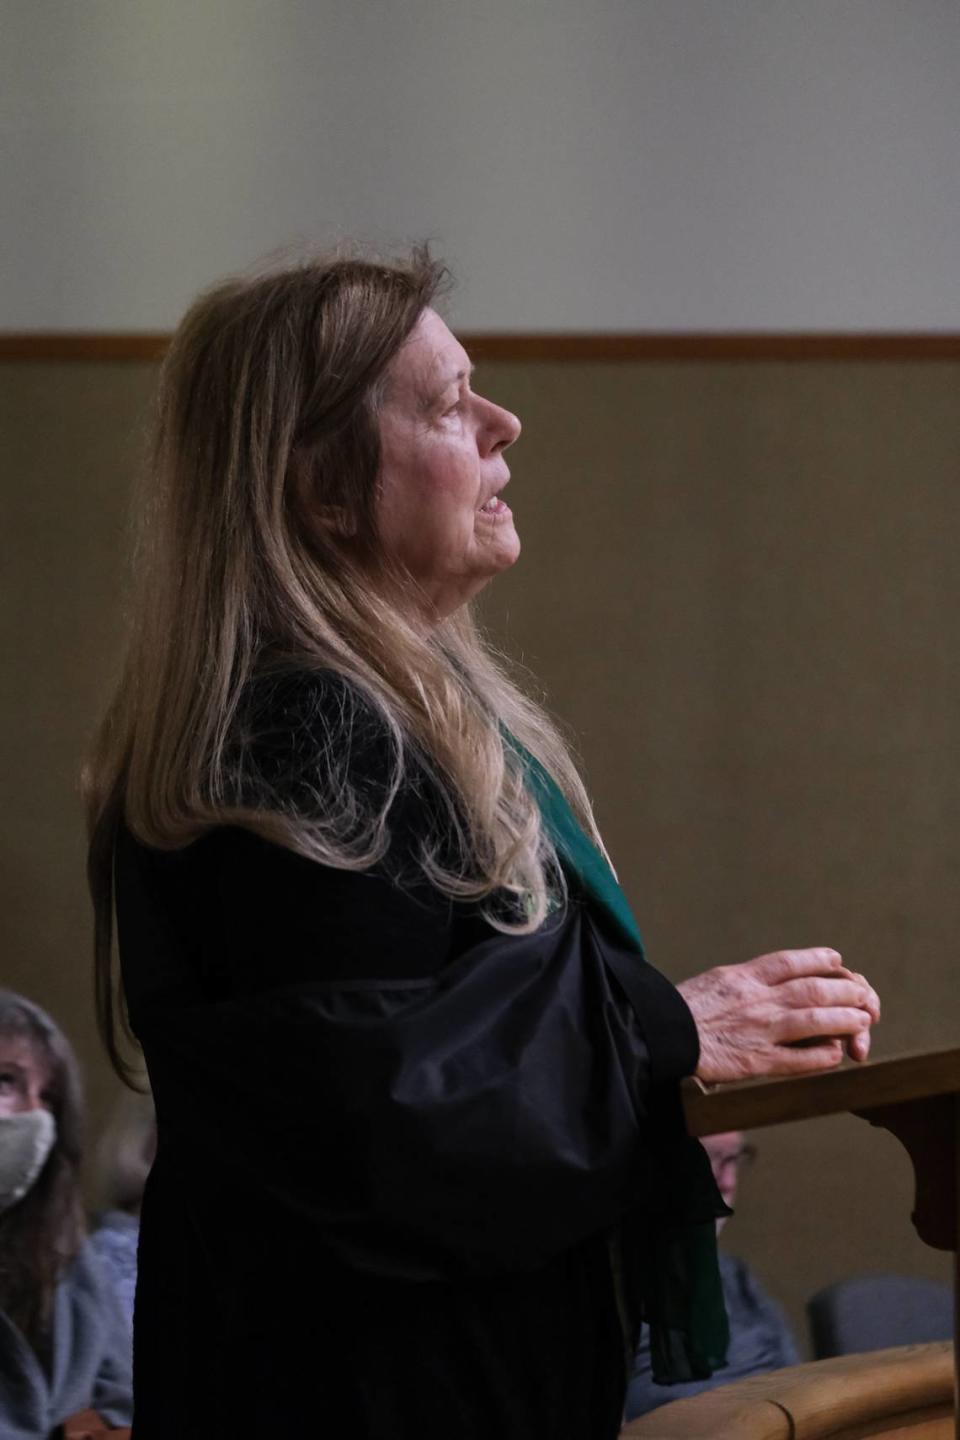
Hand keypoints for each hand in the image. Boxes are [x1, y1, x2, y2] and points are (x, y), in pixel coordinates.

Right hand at [676, 948, 879, 1084]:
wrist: (655, 1037)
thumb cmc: (680, 1011)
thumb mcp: (713, 982)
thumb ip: (743, 981)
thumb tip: (773, 978)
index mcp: (741, 977)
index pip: (789, 962)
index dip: (819, 960)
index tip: (837, 961)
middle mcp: (754, 999)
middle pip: (812, 989)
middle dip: (845, 991)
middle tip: (863, 995)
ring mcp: (757, 1030)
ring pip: (814, 1020)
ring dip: (845, 1020)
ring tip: (864, 1021)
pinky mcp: (755, 1062)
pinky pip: (798, 1060)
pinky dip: (822, 1056)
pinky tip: (836, 1054)